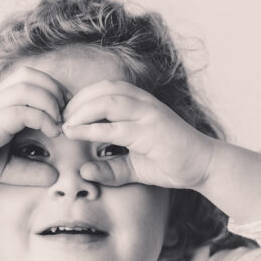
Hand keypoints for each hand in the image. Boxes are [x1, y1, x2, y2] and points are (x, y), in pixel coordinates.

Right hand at [0, 66, 65, 186]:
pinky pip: (21, 110)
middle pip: (31, 74)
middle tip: (66, 116)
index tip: (65, 114)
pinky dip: (42, 118)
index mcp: (0, 101)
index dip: (53, 89)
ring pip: (28, 87)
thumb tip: (55, 175)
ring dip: (51, 102)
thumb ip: (29, 170)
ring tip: (59, 124)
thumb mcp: (6, 167)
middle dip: (56, 91)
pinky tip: (51, 132)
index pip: (30, 78)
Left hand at [63, 80, 214, 188]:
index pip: (104, 89)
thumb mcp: (134, 167)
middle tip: (57, 118)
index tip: (61, 114)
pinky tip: (76, 133)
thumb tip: (83, 171)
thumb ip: (110, 168)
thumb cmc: (170, 163)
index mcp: (139, 104)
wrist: (203, 166)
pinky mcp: (152, 130)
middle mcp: (143, 103)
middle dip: (75, 102)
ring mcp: (148, 114)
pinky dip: (92, 128)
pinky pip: (116, 125)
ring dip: (80, 111)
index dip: (80, 98)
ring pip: (106, 101)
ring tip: (64, 125)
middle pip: (101, 89)